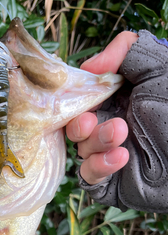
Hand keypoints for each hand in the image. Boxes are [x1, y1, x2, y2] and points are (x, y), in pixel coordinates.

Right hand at [66, 32, 137, 184]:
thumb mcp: (160, 67)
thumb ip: (127, 50)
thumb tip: (89, 67)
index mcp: (118, 100)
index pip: (82, 98)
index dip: (76, 96)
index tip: (78, 94)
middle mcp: (110, 127)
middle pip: (74, 126)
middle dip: (79, 123)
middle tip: (90, 121)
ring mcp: (108, 156)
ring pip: (81, 150)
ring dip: (95, 141)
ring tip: (120, 134)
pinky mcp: (111, 183)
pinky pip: (89, 177)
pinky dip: (98, 167)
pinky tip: (121, 157)